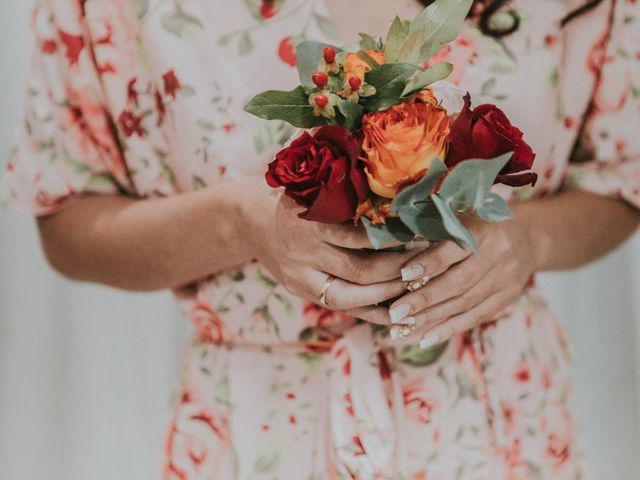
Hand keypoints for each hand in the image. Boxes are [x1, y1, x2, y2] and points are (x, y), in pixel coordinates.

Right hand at [241, 183, 422, 320]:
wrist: (250, 220)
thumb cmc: (296, 198)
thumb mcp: (318, 190)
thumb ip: (352, 200)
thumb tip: (405, 207)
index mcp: (312, 222)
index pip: (361, 238)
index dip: (395, 241)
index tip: (424, 236)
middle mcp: (304, 253)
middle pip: (360, 271)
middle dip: (399, 272)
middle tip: (429, 266)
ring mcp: (300, 277)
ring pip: (351, 297)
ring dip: (389, 295)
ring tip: (418, 289)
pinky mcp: (300, 291)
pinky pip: (341, 308)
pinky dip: (370, 313)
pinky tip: (397, 315)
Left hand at [387, 209, 535, 346]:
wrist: (526, 236)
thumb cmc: (476, 222)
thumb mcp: (459, 215)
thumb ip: (431, 225)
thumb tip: (390, 238)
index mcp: (483, 228)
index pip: (455, 248)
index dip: (429, 262)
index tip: (403, 274)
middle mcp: (498, 253)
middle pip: (459, 281)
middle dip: (424, 298)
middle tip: (396, 312)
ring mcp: (506, 278)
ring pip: (465, 303)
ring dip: (431, 318)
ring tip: (402, 327)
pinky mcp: (507, 298)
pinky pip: (475, 317)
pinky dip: (449, 328)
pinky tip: (425, 337)